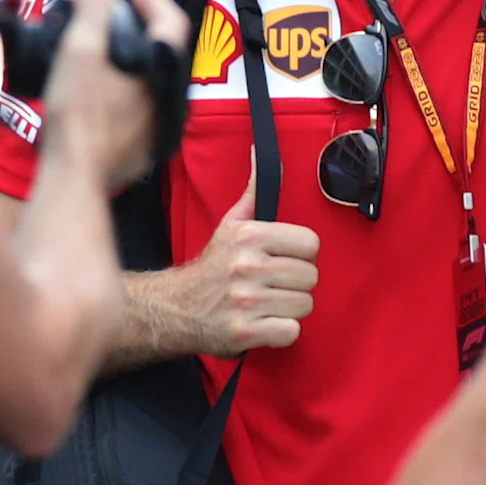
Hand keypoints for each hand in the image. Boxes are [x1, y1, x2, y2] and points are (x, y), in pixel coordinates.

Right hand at [41, 0, 193, 190]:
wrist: (75, 175)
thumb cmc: (77, 115)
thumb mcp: (79, 52)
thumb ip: (91, 13)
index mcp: (162, 70)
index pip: (172, 21)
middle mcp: (170, 98)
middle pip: (162, 50)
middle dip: (140, 27)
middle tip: (115, 16)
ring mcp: (159, 124)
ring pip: (151, 80)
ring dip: (131, 59)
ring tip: (102, 49)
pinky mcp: (144, 146)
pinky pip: (141, 106)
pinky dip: (124, 88)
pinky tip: (100, 87)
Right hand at [163, 191, 321, 356]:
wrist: (175, 308)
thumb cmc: (213, 266)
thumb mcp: (232, 224)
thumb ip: (255, 191)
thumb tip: (260, 151)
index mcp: (249, 236)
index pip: (311, 244)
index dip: (300, 255)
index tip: (282, 260)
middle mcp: (247, 266)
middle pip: (311, 277)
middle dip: (295, 283)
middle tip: (272, 285)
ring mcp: (246, 302)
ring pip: (304, 305)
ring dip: (289, 309)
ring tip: (266, 304)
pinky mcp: (245, 333)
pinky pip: (292, 332)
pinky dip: (281, 332)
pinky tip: (263, 324)